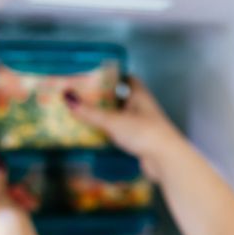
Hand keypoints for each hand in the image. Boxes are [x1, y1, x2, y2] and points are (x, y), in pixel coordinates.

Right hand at [66, 76, 186, 181]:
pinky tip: (99, 137)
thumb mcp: (113, 120)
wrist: (165, 159)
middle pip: (123, 99)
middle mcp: (143, 109)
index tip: (99, 74)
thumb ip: (91, 112)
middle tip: (86, 96)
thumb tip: (68, 99)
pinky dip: (112, 134)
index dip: (115, 76)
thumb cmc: (144, 133)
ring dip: (108, 117)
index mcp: (140, 96)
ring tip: (88, 115)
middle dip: (107, 98)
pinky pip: (123, 135)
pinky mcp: (142, 143)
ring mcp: (144, 127)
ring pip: (123, 118)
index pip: (129, 80)